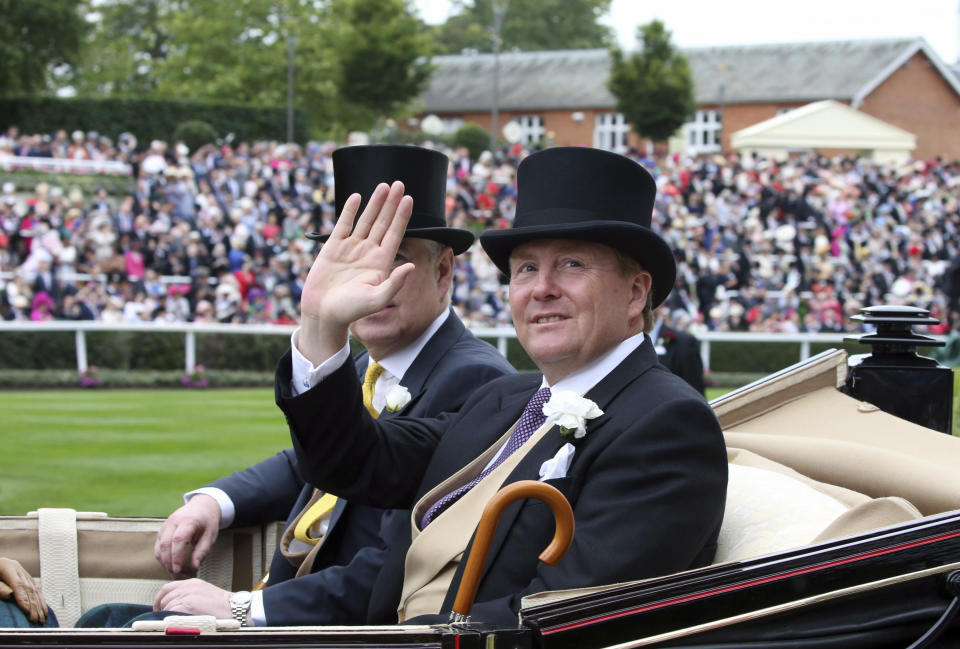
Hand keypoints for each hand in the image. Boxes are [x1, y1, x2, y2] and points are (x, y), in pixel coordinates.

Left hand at [0, 558, 45, 624]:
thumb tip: (9, 594)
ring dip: (40, 604)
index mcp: (6, 567)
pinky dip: (40, 599)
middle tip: (36, 619)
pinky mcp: (23, 576)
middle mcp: (16, 568)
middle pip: (29, 588)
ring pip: (34, 588)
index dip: (24, 598)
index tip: (27, 611)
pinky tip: (43, 607)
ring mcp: (21, 572)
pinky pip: (35, 587)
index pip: (18, 584)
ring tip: (42, 617)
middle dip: (34, 605)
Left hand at [153, 578, 230, 618]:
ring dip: (167, 614)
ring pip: (166, 605)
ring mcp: (187, 594)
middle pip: (165, 597)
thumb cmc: (222, 605)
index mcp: (192, 582)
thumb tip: (175, 604)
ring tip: (174, 620)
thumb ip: (190, 594)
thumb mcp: (204, 593)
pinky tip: (177, 622)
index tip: (159, 607)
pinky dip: (170, 618)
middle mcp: (188, 586)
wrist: (234, 608)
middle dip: (162, 608)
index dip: (159, 598)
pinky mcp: (187, 604)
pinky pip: (170, 612)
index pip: (167, 587)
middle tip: (165, 617)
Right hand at [154, 495, 220, 575]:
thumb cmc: (207, 522)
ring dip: (165, 562)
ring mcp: (166, 525)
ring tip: (174, 573)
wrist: (202, 506)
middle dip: (169, 563)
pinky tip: (170, 565)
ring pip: (159, 546)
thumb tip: (193, 568)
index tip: (179, 570)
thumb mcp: (210, 536)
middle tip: (177, 575)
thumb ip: (201, 552)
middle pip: (166, 544)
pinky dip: (162, 557)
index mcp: (188, 521)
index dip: (177, 557)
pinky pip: (158, 546)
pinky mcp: (162, 530)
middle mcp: (173, 521)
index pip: (179, 540)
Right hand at [298, 180, 413, 362]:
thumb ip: (394, 283)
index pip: (395, 234)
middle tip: (399, 184)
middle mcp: (368, 252)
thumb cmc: (351, 311)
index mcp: (381, 262)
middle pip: (383, 222)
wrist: (323, 314)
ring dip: (375, 203)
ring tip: (384, 186)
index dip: (402, 216)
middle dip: (391, 203)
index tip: (410, 199)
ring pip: (366, 220)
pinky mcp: (333, 247)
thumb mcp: (376, 299)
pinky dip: (350, 210)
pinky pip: (343, 224)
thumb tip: (411, 266)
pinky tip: (357, 197)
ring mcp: (351, 248)